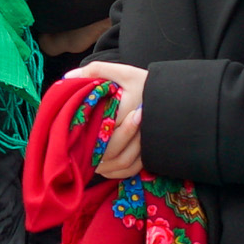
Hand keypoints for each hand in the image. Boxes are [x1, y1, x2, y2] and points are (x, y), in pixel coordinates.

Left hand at [66, 60, 147, 178]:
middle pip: (112, 150)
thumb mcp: (124, 71)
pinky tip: (103, 168)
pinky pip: (132, 169)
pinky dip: (116, 172)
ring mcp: (147, 145)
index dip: (88, 136)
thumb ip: (97, 70)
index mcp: (129, 109)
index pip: (104, 129)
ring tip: (89, 162)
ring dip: (104, 166)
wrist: (174, 95)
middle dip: (94, 154)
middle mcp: (141, 130)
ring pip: (122, 163)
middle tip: (77, 152)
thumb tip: (69, 76)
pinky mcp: (151, 154)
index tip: (75, 136)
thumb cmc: (145, 82)